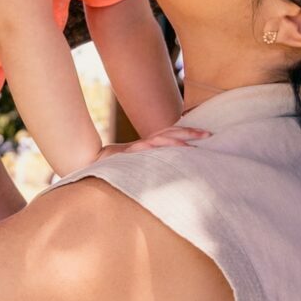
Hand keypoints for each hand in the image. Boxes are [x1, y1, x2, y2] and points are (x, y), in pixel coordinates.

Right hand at [93, 126, 209, 160]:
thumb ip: (154, 163)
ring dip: (177, 140)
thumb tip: (173, 169)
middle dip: (190, 132)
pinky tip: (169, 151)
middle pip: (170, 132)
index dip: (188, 132)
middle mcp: (145, 142)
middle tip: (208, 135)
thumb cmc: (116, 167)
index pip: (171, 133)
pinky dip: (159, 148)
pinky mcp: (129, 153)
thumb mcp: (140, 165)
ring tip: (194, 144)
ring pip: (160, 139)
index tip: (207, 135)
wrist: (92, 162)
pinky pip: (146, 149)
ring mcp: (137, 147)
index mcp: (149, 144)